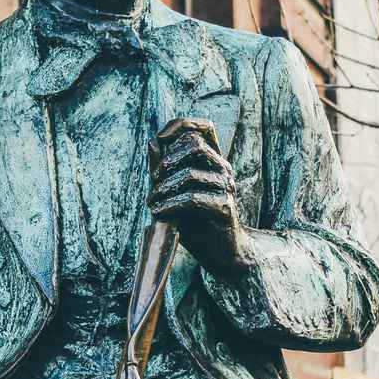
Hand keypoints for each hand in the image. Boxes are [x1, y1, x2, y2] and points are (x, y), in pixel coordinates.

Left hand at [148, 118, 251, 275]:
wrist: (220, 253)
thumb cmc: (195, 222)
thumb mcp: (174, 192)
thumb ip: (164, 169)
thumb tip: (152, 142)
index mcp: (214, 161)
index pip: (203, 128)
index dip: (180, 125)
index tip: (158, 139)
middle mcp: (223, 169)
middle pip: (194, 144)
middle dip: (167, 160)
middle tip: (154, 180)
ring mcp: (227, 187)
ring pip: (190, 173)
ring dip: (164, 187)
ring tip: (152, 202)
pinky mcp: (225, 208)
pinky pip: (192, 198)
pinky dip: (170, 204)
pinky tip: (157, 212)